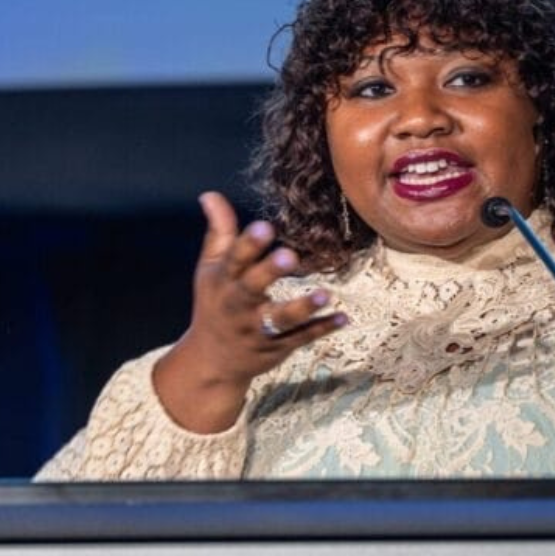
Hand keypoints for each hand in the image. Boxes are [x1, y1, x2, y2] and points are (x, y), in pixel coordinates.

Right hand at [152, 191, 346, 432]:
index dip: (248, 245)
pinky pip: (301, 338)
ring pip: (281, 319)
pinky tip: (344, 319)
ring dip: (303, 307)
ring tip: (325, 294)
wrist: (213, 361)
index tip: (265, 226)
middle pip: (252, 289)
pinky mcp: (277, 347)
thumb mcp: (211, 268)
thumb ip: (219, 232)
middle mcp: (238, 306)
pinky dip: (322, 329)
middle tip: (291, 256)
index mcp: (223, 282)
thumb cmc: (215, 303)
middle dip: (269, 273)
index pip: (233, 261)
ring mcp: (258, 329)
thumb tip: (211, 194)